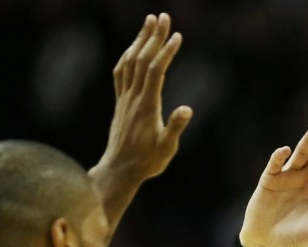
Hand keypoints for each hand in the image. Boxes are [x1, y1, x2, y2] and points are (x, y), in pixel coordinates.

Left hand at [95, 13, 191, 184]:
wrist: (120, 170)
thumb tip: (188, 109)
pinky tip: (133, 49)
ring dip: (140, 40)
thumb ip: (175, 127)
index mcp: (147, 106)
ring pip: (130, 62)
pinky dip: (127, 56)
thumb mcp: (167, 148)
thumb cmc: (147, 161)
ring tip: (149, 22)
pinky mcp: (120, 103)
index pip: (156, 71)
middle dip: (153, 36)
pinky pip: (121, 73)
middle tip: (163, 16)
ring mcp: (125, 99)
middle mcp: (133, 98)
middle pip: (142, 59)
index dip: (165, 52)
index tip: (177, 36)